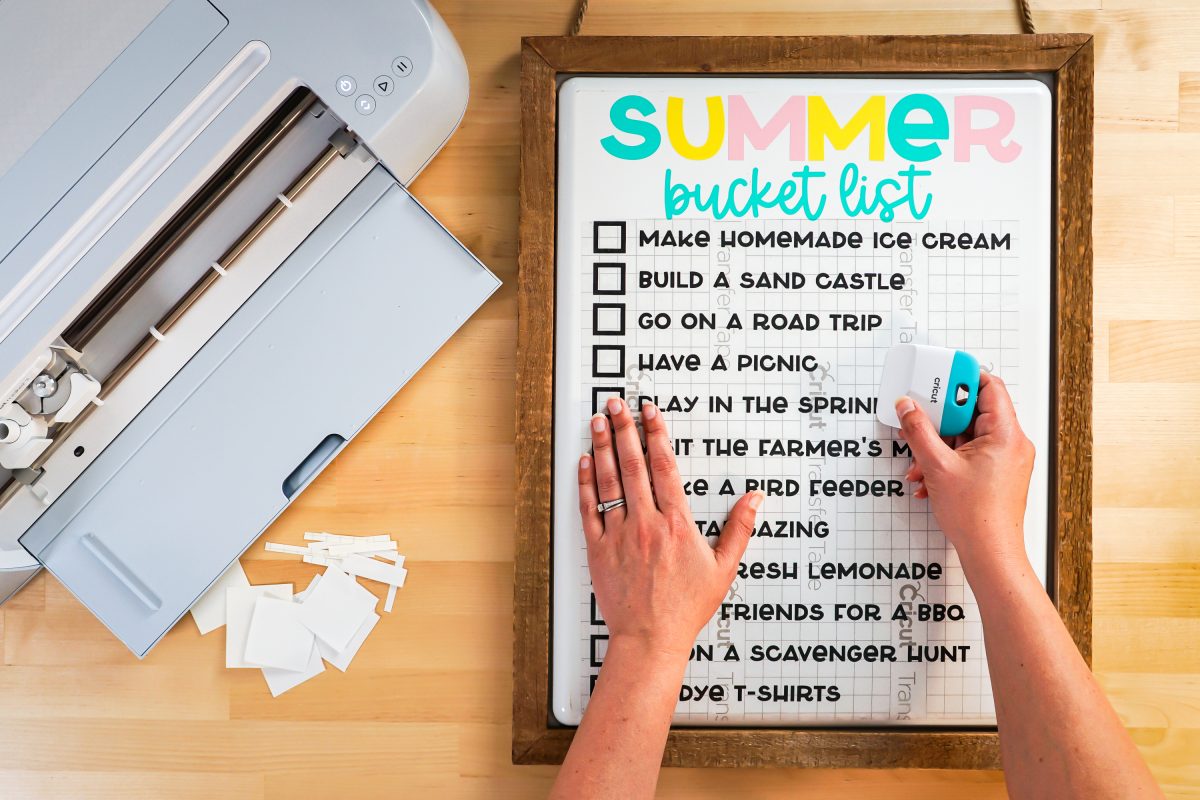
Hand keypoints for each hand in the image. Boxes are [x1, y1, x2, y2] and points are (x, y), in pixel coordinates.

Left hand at [578, 397, 763, 660]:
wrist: (650, 638)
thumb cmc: (686, 607)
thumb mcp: (723, 568)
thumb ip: (739, 528)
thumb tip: (755, 498)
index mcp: (676, 524)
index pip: (663, 466)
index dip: (655, 433)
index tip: (650, 412)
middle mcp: (645, 523)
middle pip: (632, 464)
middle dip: (623, 429)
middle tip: (616, 404)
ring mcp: (618, 535)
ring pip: (608, 481)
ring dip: (602, 447)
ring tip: (597, 421)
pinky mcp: (597, 549)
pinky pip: (588, 509)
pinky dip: (585, 483)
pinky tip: (584, 462)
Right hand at [895, 372, 1034, 572]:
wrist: (989, 552)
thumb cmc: (977, 518)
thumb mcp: (937, 466)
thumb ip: (918, 431)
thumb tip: (908, 407)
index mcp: (1006, 434)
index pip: (989, 386)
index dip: (962, 377)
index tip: (939, 374)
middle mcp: (1012, 444)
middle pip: (974, 410)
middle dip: (941, 417)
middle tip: (920, 416)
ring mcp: (1005, 459)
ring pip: (968, 434)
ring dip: (939, 442)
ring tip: (921, 458)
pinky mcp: (997, 473)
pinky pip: (969, 452)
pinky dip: (947, 457)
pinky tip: (929, 474)